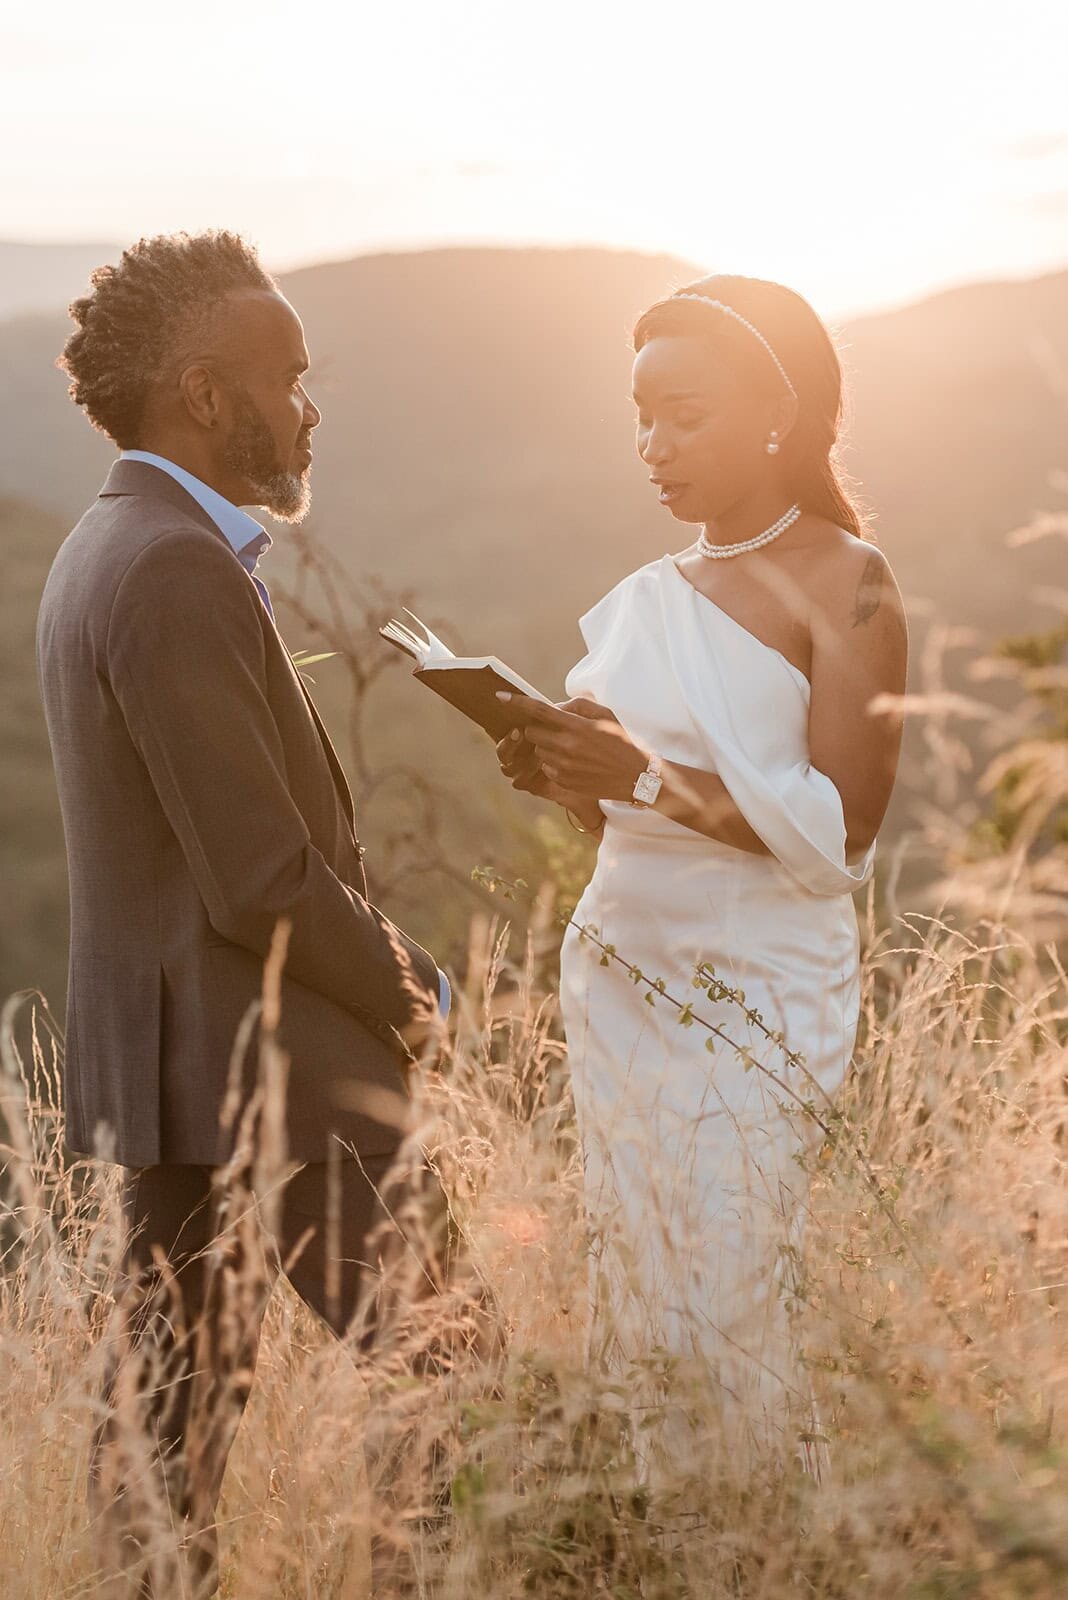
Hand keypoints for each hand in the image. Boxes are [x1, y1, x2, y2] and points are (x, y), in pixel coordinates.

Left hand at [496, 693, 647, 802]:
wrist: (635, 776)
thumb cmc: (621, 741)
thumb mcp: (605, 716)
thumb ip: (577, 706)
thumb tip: (554, 707)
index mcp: (576, 726)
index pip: (539, 710)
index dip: (517, 702)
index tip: (500, 696)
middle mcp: (566, 746)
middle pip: (531, 732)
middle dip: (538, 728)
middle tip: (556, 730)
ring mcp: (563, 766)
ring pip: (538, 750)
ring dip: (547, 747)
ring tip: (571, 749)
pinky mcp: (563, 782)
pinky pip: (546, 767)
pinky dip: (554, 763)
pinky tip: (574, 764)